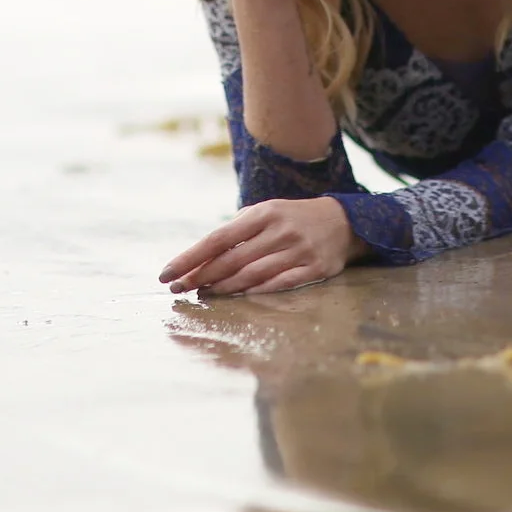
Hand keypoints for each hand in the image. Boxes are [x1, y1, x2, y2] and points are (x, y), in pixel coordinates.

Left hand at [159, 196, 363, 295]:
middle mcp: (280, 231)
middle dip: (201, 276)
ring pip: (252, 275)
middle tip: (178, 289)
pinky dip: (255, 292)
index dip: (191, 257)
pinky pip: (279, 285)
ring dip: (223, 288)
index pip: (219, 238)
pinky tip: (236, 297)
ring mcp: (299, 251)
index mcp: (264, 213)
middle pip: (232, 259)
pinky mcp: (314, 269)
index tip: (168, 272)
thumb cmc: (292, 219)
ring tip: (203, 294)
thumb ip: (236, 231)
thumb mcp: (265, 213)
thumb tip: (198, 258)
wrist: (343, 221)